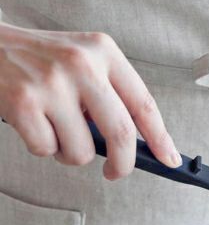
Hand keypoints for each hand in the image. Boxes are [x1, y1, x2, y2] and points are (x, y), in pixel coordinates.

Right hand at [0, 23, 180, 178]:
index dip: (160, 138)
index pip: (144, 104)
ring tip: (55, 129)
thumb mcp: (81, 62)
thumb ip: (109, 96)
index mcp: (103, 52)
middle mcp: (81, 64)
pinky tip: (32, 123)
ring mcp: (52, 83)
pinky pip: (47, 150)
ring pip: (82, 151)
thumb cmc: (38, 60)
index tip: (169, 159)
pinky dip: (42, 147)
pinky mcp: (23, 102)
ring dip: (69, 153)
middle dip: (122, 164)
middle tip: (116, 172)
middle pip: (121, 134)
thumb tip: (134, 146)